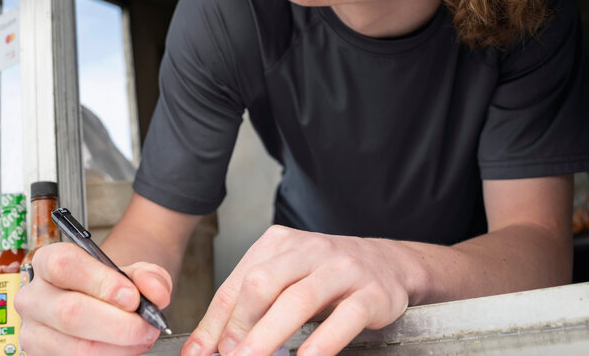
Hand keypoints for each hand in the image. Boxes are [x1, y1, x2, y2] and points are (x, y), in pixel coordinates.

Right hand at [14, 242, 172, 354]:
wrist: (101, 306)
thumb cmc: (110, 288)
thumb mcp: (132, 273)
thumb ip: (149, 276)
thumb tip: (154, 290)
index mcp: (48, 262)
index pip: (63, 265)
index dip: (101, 282)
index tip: (132, 297)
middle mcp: (33, 297)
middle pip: (69, 312)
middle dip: (118, 324)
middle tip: (146, 326)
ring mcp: (33, 332)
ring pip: (76, 347)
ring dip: (118, 348)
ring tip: (140, 340)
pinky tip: (123, 350)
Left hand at [181, 226, 410, 355]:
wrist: (388, 263)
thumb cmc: (327, 274)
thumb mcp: (285, 277)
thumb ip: (248, 305)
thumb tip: (210, 345)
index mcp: (279, 243)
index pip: (238, 284)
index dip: (215, 322)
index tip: (200, 353)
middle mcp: (308, 250)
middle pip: (262, 284)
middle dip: (239, 325)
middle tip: (229, 355)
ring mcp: (341, 269)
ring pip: (299, 300)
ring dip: (270, 335)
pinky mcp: (372, 293)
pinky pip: (346, 317)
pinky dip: (324, 340)